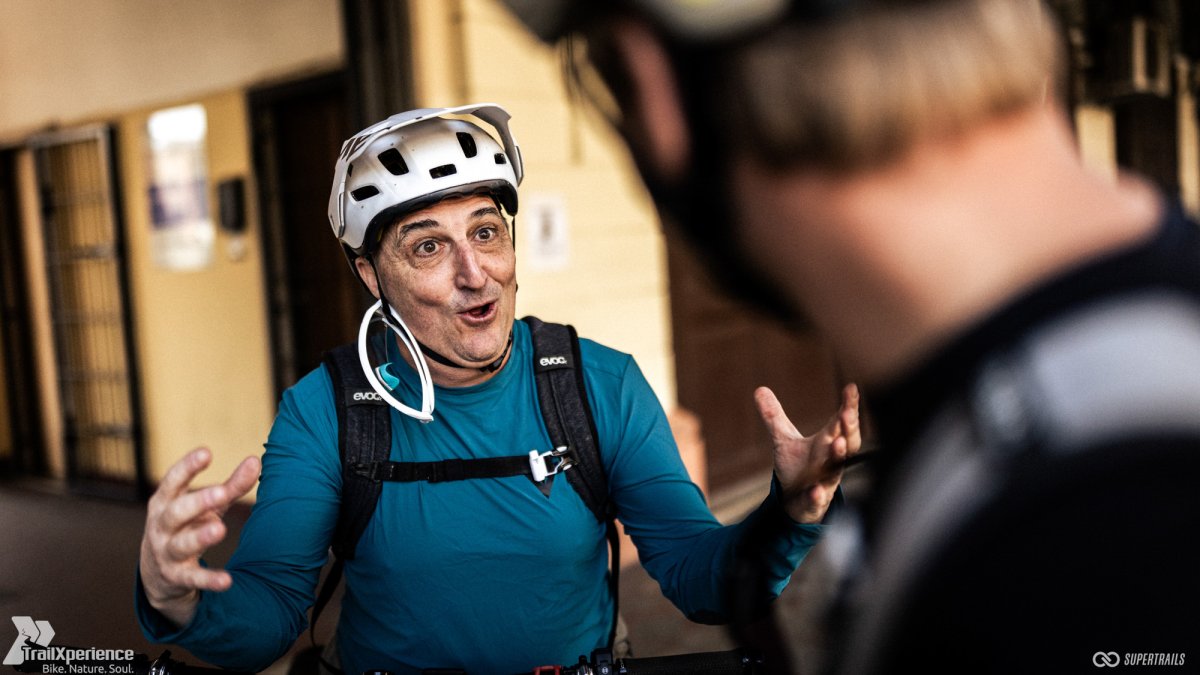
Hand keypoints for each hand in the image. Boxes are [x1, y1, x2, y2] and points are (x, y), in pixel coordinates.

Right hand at [139, 447, 260, 627]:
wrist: (157, 572)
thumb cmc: (186, 525)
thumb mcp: (206, 506)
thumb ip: (231, 485)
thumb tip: (256, 461)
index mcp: (166, 501)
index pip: (173, 480)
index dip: (188, 466)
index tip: (206, 452)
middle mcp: (161, 525)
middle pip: (176, 512)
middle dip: (198, 502)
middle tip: (221, 493)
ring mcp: (166, 552)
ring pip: (181, 544)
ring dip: (200, 537)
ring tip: (220, 529)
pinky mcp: (176, 576)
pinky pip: (192, 578)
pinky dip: (208, 580)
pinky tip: (227, 581)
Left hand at [755, 384, 860, 523]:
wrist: (796, 502)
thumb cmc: (798, 467)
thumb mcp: (783, 439)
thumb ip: (773, 416)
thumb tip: (759, 389)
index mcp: (826, 442)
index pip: (840, 422)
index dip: (848, 405)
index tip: (851, 388)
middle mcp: (830, 460)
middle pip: (846, 443)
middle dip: (849, 428)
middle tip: (847, 413)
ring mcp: (825, 481)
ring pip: (836, 469)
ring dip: (839, 456)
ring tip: (839, 443)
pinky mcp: (814, 501)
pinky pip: (819, 499)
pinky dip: (818, 495)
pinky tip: (816, 491)